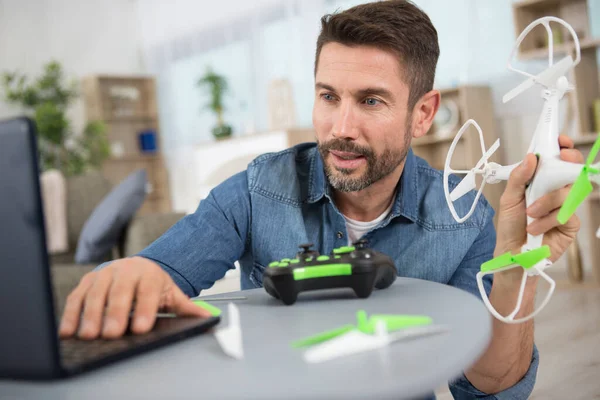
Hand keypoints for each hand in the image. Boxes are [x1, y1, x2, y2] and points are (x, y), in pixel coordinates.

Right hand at [59, 256, 210, 339]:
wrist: (137, 266)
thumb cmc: (154, 286)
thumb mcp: (171, 294)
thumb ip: (188, 307)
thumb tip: (209, 318)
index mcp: (149, 274)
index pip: (146, 292)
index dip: (143, 310)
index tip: (140, 328)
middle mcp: (125, 271)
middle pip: (119, 293)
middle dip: (115, 314)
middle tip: (111, 334)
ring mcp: (104, 275)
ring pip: (96, 294)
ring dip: (90, 315)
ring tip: (89, 336)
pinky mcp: (86, 282)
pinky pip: (76, 297)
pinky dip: (70, 314)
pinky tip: (68, 331)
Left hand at [493, 135, 582, 283]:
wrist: (512, 254)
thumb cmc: (510, 226)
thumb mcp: (508, 199)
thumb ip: (519, 178)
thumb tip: (531, 156)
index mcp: (542, 182)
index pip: (557, 160)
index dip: (562, 148)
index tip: (560, 142)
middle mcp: (556, 192)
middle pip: (572, 171)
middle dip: (568, 163)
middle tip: (560, 160)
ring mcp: (565, 207)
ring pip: (568, 193)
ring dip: (547, 201)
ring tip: (529, 213)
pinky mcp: (570, 224)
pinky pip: (565, 214)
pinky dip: (547, 220)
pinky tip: (535, 228)